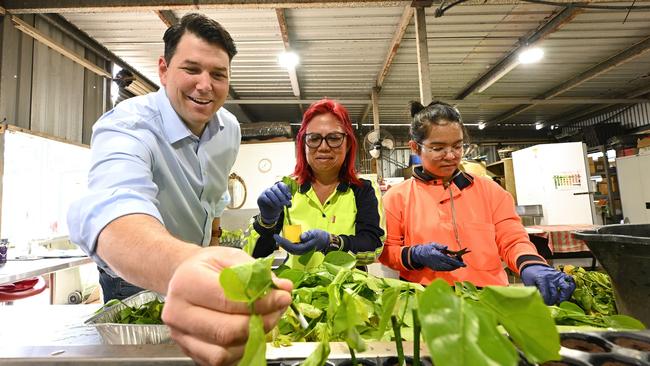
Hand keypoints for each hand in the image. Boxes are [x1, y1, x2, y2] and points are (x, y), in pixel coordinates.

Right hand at [162, 247, 292, 365]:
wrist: (183, 278)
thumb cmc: (207, 267)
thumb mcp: (230, 257)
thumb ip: (257, 273)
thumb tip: (283, 288)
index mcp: (187, 283)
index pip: (228, 300)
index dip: (260, 303)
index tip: (282, 298)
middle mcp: (178, 312)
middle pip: (226, 331)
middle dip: (260, 323)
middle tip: (277, 312)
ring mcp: (181, 335)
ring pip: (223, 352)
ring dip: (252, 340)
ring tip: (265, 321)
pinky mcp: (189, 351)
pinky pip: (219, 361)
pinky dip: (240, 350)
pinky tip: (250, 333)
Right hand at [257, 182, 291, 223]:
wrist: (270, 212)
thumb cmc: (278, 205)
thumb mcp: (284, 203)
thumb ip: (287, 201)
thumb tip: (289, 202)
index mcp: (278, 187)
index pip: (280, 184)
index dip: (285, 189)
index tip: (289, 197)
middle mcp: (271, 188)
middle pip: (275, 188)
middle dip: (281, 196)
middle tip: (285, 203)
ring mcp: (265, 192)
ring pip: (270, 192)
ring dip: (276, 200)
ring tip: (280, 205)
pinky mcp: (261, 197)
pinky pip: (265, 198)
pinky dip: (271, 202)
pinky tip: (274, 206)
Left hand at [274, 229, 329, 254]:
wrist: (325, 241)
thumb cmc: (320, 236)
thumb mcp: (315, 233)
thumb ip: (308, 235)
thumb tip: (301, 237)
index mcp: (305, 248)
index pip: (291, 246)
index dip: (283, 242)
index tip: (277, 237)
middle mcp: (302, 251)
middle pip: (289, 249)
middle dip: (282, 244)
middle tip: (276, 237)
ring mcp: (301, 251)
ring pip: (290, 249)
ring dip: (284, 244)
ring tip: (278, 238)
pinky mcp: (301, 249)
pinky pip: (292, 248)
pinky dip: (287, 244)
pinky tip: (284, 240)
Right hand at [409, 243, 465, 270]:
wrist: (418, 256)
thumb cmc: (426, 248)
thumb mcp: (433, 244)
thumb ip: (440, 246)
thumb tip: (446, 247)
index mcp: (437, 255)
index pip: (450, 260)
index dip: (458, 263)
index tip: (464, 264)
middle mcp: (437, 263)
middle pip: (450, 266)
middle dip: (457, 265)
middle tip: (461, 261)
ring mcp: (437, 267)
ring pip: (448, 269)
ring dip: (454, 266)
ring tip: (457, 262)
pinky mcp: (436, 269)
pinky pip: (445, 269)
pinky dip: (450, 267)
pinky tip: (451, 264)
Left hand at [520, 264, 574, 304]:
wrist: (534, 265)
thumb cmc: (530, 275)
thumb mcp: (528, 283)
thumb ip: (532, 292)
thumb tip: (537, 302)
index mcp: (541, 279)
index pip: (546, 294)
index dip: (546, 301)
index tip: (544, 304)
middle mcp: (551, 277)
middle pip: (556, 294)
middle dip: (553, 301)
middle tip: (550, 303)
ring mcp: (558, 276)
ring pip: (566, 288)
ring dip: (564, 297)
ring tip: (559, 301)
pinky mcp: (562, 275)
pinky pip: (571, 281)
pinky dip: (570, 288)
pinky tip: (566, 294)